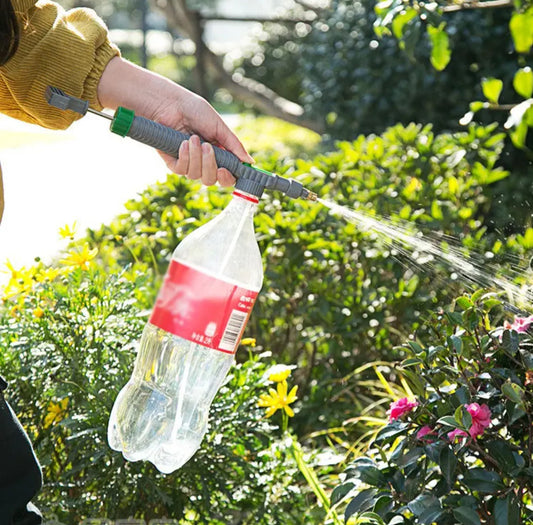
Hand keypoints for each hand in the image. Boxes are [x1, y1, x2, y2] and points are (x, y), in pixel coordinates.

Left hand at [96, 57, 253, 185]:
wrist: (170, 103)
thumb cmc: (194, 110)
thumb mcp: (219, 126)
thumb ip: (234, 145)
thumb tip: (249, 161)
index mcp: (218, 154)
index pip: (226, 176)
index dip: (228, 178)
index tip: (228, 171)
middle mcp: (203, 162)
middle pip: (211, 180)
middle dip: (210, 166)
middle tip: (207, 148)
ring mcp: (188, 163)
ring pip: (196, 176)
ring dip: (196, 157)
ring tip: (192, 138)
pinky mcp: (173, 162)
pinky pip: (181, 171)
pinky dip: (184, 157)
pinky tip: (182, 143)